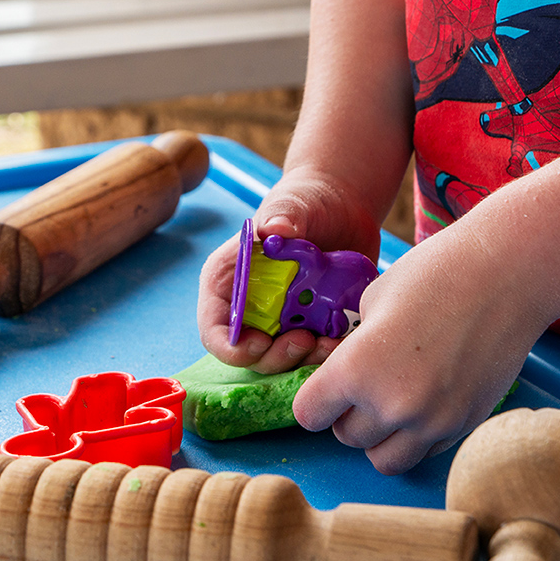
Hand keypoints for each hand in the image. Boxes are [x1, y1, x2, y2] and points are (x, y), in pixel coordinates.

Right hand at [197, 167, 380, 372]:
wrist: (345, 208)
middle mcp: (249, 308)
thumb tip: (275, 229)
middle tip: (305, 340)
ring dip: (304, 360)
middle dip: (275, 356)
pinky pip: (312, 353)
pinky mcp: (309, 325)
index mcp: (228, 282)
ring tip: (330, 342)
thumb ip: (283, 214)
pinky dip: (326, 354)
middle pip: (249, 354)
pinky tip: (343, 339)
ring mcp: (280, 320)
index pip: (214, 328)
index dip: (230, 346)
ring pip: (282, 360)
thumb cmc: (307, 201)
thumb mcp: (294, 202)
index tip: (260, 343)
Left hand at [293, 225, 546, 473]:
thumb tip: (344, 376)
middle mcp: (391, 405)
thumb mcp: (372, 303)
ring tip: (390, 401)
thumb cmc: (434, 275)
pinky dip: (415, 435)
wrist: (508, 276)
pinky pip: (424, 451)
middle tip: (361, 386)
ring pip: (384, 459)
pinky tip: (424, 399)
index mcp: (356, 370)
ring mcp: (432, 421)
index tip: (324, 388)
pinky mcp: (465, 425)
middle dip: (346, 415)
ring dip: (379, 436)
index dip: (313, 400)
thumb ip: (351, 350)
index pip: (308, 415)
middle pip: (345, 437)